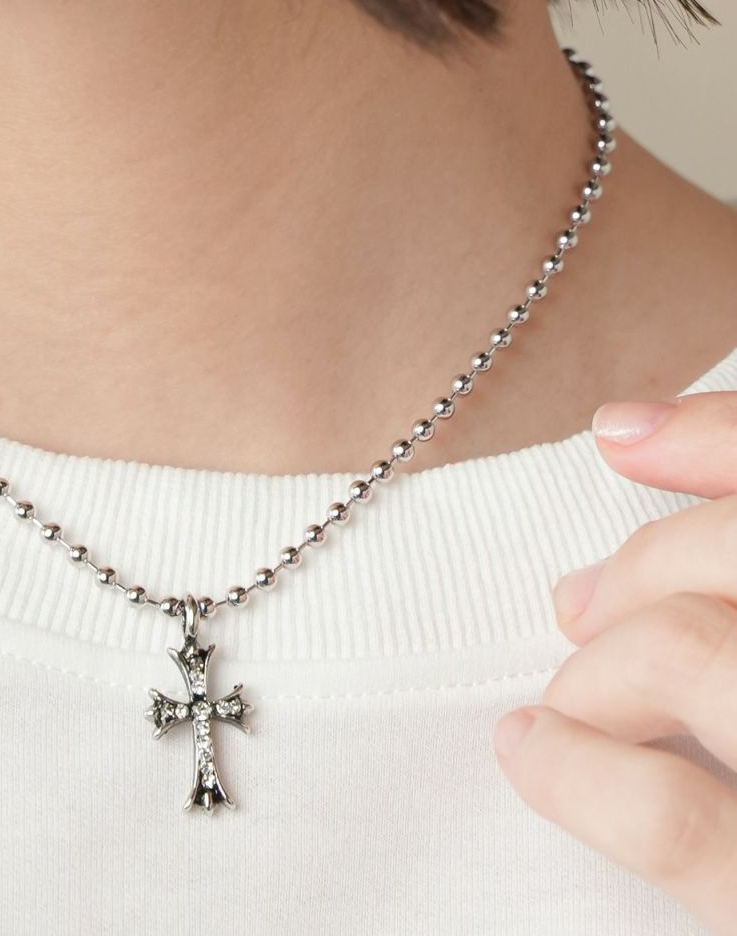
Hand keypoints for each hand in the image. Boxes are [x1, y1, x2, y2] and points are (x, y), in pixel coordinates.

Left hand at [491, 391, 736, 934]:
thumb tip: (625, 429)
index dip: (713, 437)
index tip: (620, 439)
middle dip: (645, 563)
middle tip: (580, 603)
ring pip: (691, 653)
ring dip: (607, 663)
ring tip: (571, 697)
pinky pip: (674, 816)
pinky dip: (577, 770)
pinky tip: (532, 752)